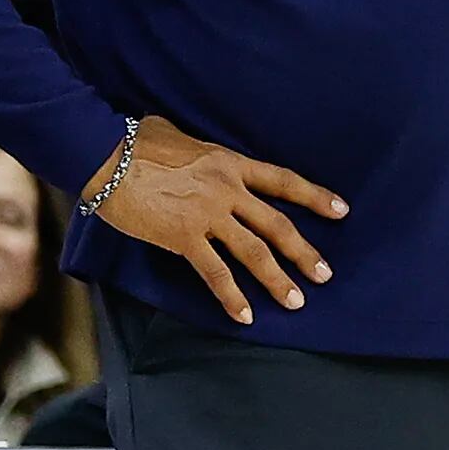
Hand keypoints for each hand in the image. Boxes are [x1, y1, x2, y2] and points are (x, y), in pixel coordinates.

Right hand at [82, 112, 347, 323]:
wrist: (107, 156)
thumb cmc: (134, 140)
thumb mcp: (177, 133)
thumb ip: (195, 147)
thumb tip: (189, 144)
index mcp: (230, 162)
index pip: (283, 181)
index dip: (315, 196)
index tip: (342, 210)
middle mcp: (227, 189)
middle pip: (277, 224)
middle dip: (304, 251)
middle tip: (324, 275)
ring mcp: (207, 214)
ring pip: (253, 251)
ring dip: (277, 279)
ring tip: (296, 301)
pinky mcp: (183, 237)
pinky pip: (214, 272)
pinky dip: (231, 296)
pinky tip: (245, 316)